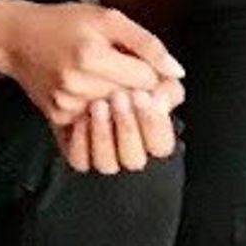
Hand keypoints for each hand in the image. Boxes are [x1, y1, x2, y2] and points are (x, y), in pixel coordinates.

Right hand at [0, 0, 183, 129]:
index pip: (147, 79)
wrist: (14, 37)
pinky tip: (87, 92)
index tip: (135, 61)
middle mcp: (77, 84)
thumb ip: (146, 43)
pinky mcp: (58, 118)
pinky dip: (98, 110)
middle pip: (134, 99)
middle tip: (119, 70)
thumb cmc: (62, 23)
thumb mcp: (106, 18)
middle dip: (134, 87)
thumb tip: (176, 72)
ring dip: (117, 100)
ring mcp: (66, 104)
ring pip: (118, 115)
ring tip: (102, 80)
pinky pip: (96, 124)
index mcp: (91, 55)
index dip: (148, 70)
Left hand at [58, 90, 177, 173]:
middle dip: (127, 127)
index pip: (161, 146)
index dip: (153, 122)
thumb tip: (163, 93)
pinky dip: (81, 140)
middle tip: (119, 97)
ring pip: (106, 163)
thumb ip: (165, 88)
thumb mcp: (154, 81)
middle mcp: (132, 158)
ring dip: (103, 133)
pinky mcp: (82, 160)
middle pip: (134, 159)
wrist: (90, 84)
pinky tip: (81, 115)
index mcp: (156, 145)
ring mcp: (106, 162)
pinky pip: (81, 160)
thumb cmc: (131, 84)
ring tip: (98, 104)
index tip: (142, 94)